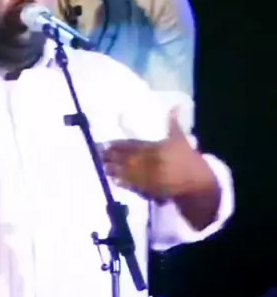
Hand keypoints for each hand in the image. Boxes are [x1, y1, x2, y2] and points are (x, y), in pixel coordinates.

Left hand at [101, 110, 216, 201]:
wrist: (198, 182)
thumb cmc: (188, 159)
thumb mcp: (180, 139)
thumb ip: (173, 123)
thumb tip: (176, 105)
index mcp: (156, 148)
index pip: (132, 145)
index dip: (117, 146)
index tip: (105, 144)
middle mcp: (150, 162)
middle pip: (126, 159)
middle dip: (111, 157)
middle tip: (98, 155)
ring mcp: (150, 177)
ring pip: (128, 173)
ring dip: (114, 170)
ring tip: (102, 167)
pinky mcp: (151, 190)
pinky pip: (135, 186)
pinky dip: (124, 183)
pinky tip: (114, 181)